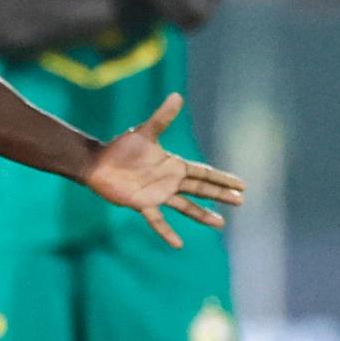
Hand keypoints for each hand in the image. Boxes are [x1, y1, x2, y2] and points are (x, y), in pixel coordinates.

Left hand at [82, 93, 243, 247]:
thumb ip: (162, 117)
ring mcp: (158, 194)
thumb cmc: (120, 147)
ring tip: (220, 224)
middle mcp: (169, 181)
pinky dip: (167, 232)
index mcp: (174, 165)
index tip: (242, 184)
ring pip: (185, 207)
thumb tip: (176, 95)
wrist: (97, 162)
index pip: (204, 173)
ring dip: (202, 214)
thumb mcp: (144, 132)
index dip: (222, 178)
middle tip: (241, 201)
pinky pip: (157, 220)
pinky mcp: (142, 204)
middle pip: (200, 189)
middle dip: (221, 195)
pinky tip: (178, 244)